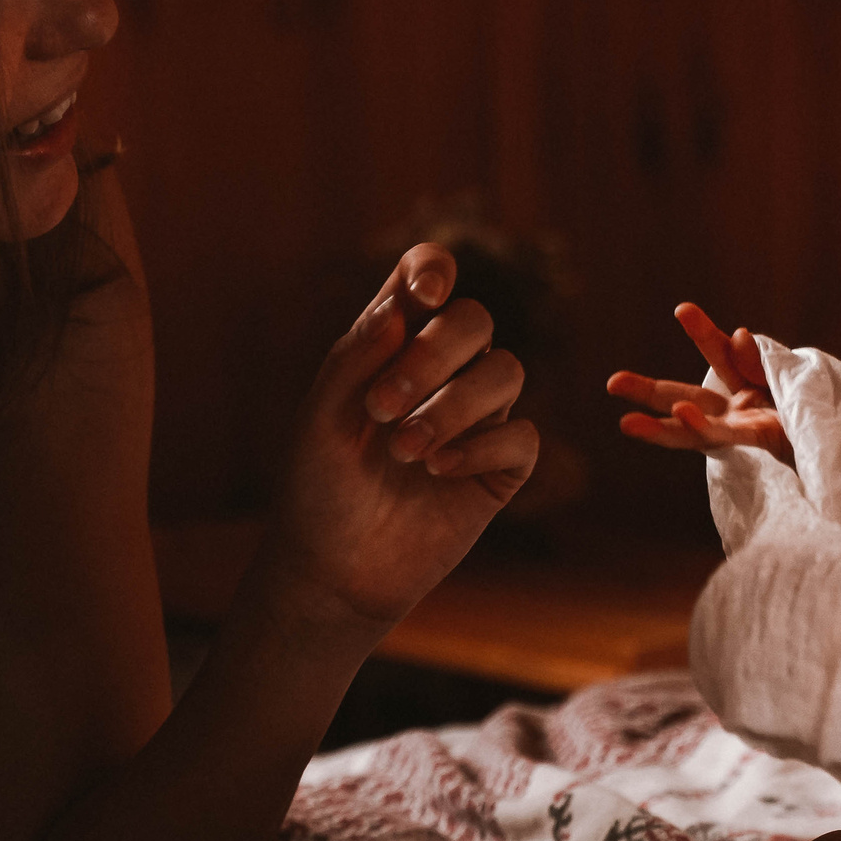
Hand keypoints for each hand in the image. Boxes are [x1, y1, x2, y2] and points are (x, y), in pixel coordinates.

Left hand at [257, 244, 538, 631]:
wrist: (333, 570)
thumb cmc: (319, 486)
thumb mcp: (319, 419)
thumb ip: (355, 358)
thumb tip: (403, 308)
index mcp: (393, 344)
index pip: (427, 278)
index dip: (435, 270)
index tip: (424, 296)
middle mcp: (442, 372)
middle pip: (476, 320)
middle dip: (435, 355)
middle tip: (381, 408)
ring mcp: (476, 419)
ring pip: (507, 372)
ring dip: (455, 406)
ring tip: (405, 451)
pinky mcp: (501, 468)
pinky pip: (521, 435)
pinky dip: (480, 447)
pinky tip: (437, 471)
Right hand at [606, 302, 792, 465]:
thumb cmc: (819, 414)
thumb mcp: (795, 377)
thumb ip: (763, 360)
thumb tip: (740, 335)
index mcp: (747, 387)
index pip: (722, 354)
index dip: (704, 333)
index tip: (683, 309)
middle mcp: (737, 411)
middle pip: (688, 397)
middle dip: (650, 392)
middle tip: (613, 383)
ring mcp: (743, 431)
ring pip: (693, 431)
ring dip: (660, 427)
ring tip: (626, 423)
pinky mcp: (757, 445)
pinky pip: (724, 436)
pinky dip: (700, 426)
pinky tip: (680, 415)